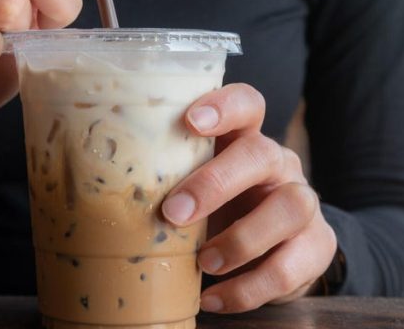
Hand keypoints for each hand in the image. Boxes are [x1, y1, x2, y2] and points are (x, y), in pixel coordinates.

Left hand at [161, 83, 336, 311]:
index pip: (247, 104)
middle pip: (262, 154)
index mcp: (245, 140)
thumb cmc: (217, 213)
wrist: (276, 254)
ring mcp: (303, 203)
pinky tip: (215, 298)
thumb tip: (86, 186)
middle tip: (175, 213)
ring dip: (242, 239)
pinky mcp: (317, 246)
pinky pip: (290, 267)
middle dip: (216, 183)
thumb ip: (162, 180)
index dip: (224, 106)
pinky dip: (248, 288)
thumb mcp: (192, 189)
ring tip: (204, 262)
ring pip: (291, 206)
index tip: (190, 121)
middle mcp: (278, 164)